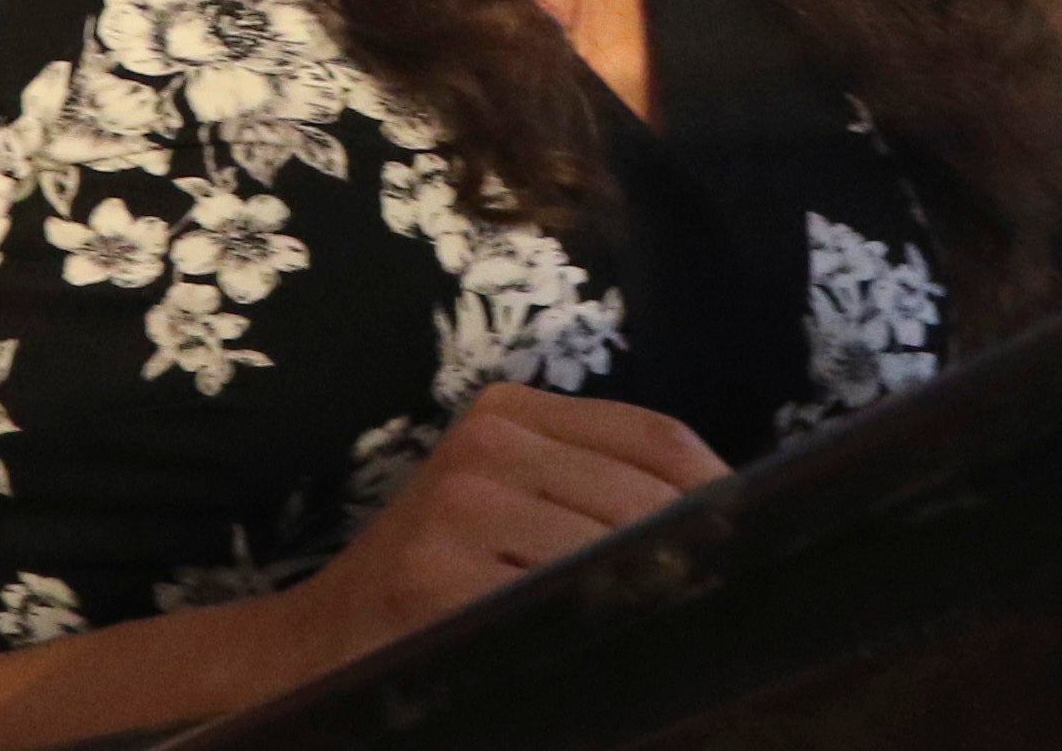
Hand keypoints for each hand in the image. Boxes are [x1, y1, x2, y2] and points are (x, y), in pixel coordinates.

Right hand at [292, 382, 725, 664]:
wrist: (307, 650)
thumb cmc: (427, 581)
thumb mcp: (504, 503)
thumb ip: (590, 490)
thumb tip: (722, 517)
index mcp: (509, 409)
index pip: (656, 438)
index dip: (719, 490)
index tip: (754, 536)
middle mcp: (485, 441)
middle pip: (646, 496)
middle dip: (691, 553)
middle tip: (724, 596)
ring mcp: (459, 506)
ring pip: (610, 554)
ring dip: (648, 597)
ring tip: (671, 627)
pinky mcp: (438, 577)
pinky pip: (554, 607)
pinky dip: (590, 632)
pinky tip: (603, 652)